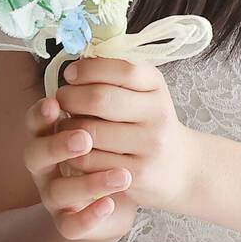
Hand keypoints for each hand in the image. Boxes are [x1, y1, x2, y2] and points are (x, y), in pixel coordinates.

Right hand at [24, 94, 137, 240]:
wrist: (134, 182)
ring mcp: (54, 195)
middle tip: (84, 137)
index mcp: (48, 133)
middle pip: (35, 154)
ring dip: (87, 182)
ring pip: (57, 192)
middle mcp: (45, 165)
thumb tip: (94, 61)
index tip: (55, 103)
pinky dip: (90, 216)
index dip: (40, 114)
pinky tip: (111, 205)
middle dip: (58, 145)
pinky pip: (72, 225)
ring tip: (120, 174)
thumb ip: (99, 92)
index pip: (34, 121)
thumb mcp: (109, 114)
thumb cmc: (116, 141)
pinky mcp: (70, 222)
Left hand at [54, 57, 195, 213]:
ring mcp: (149, 145)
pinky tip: (76, 148)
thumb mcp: (143, 92)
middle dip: (70, 97)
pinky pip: (90, 161)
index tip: (70, 74)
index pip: (120, 69)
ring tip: (67, 124)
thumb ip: (114, 76)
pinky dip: (74, 153)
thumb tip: (75, 68)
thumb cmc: (148, 122)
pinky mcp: (137, 174)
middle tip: (61, 100)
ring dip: (67, 126)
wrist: (178, 166)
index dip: (87, 69)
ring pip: (89, 131)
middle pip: (99, 99)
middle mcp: (157, 113)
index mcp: (156, 85)